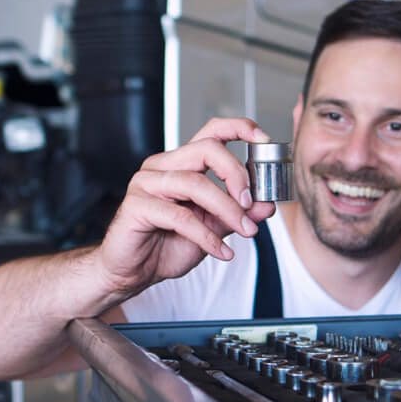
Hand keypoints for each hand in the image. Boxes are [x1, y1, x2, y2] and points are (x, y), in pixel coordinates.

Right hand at [92, 117, 278, 297]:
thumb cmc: (167, 246)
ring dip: (227, 210)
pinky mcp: (137, 206)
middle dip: (236, 175)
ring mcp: (146, 183)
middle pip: (206, 150)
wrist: (134, 272)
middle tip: (251, 203)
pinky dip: (207, 237)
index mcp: (182, 164)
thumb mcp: (213, 229)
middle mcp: (163, 166)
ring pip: (195, 183)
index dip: (239, 128)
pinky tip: (222, 251)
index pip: (211, 132)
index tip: (263, 140)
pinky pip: (180, 217)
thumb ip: (238, 213)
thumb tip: (267, 204)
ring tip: (246, 231)